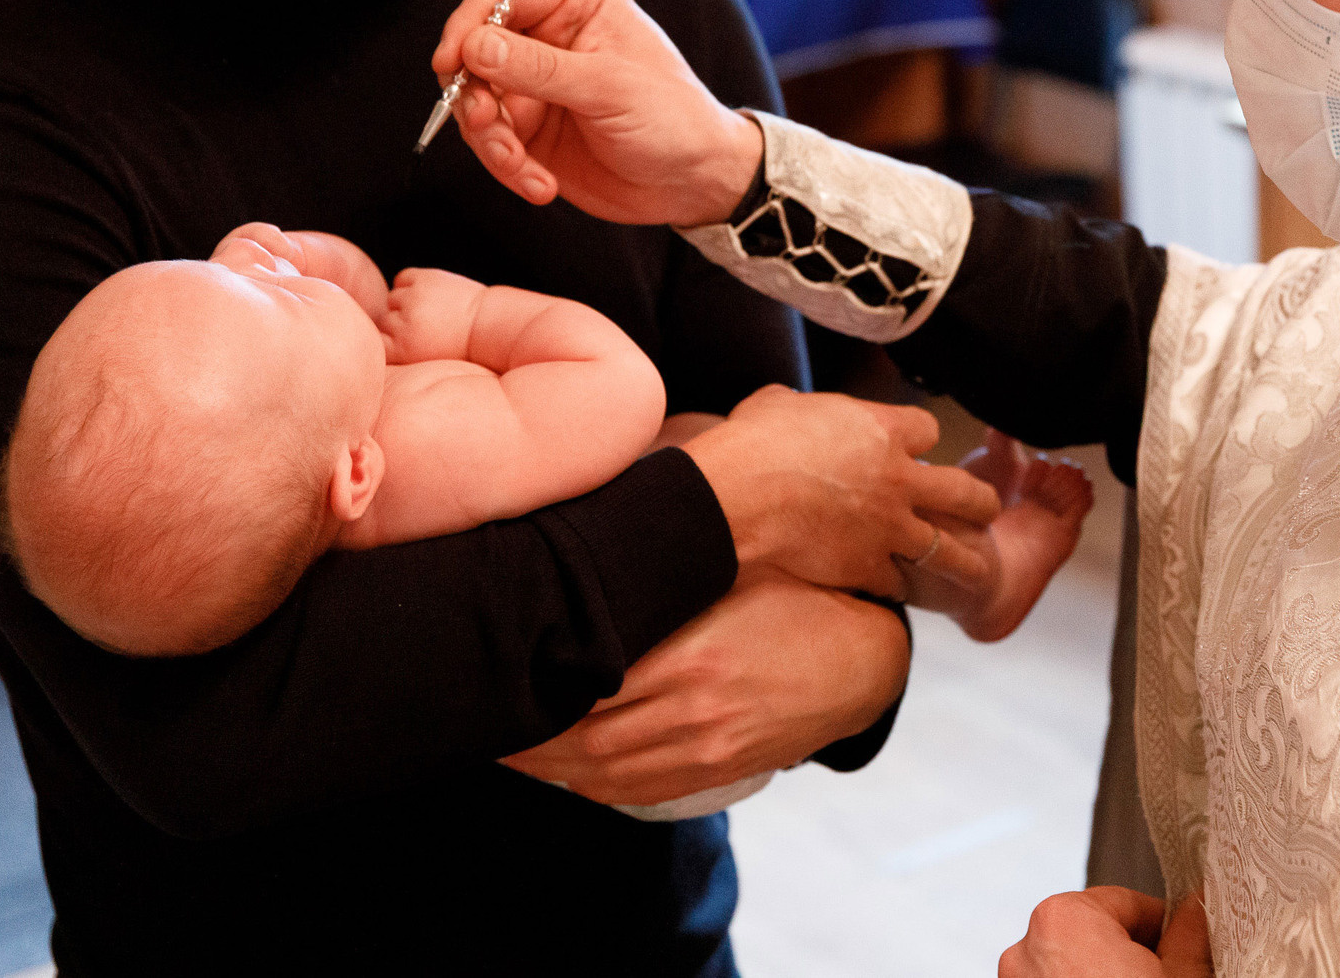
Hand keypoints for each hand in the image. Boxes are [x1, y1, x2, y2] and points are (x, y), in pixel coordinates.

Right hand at [378, 265, 480, 362]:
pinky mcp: (424, 277)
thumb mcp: (420, 362)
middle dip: (398, 323)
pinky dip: (412, 284)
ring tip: (430, 312)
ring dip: (406, 303)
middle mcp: (404, 323)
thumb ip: (393, 351)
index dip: (388, 341)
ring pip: (392, 299)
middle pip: (382, 320)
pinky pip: (402, 279)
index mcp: (401, 350)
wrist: (487, 325)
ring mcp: (413, 298)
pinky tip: (430, 295)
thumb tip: (367, 336)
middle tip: (425, 328)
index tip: (406, 343)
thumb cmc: (455, 346)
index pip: (374, 341)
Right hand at [430, 0, 764, 226]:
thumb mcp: (607, 88)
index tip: (451, 62)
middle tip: (485, 125)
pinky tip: (541, 187)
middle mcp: (549, 36)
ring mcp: (535, 84)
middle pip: (475, 49)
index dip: (468, 24)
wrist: (694, 181)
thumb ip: (538, 68)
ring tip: (522, 168)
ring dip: (490, 140)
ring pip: (475, 102)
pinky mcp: (529, 129)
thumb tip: (474, 46)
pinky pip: (492, 143)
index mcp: (578, 0)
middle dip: (473, 93)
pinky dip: (508, 168)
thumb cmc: (672, 117)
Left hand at [501, 568, 908, 804]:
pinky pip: (632, 789)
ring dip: (543, 763)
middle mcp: (692, 709)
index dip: (530, 689)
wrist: (861, 660)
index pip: (585, 683)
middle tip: (479, 713)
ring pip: (597, 770)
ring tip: (505, 741)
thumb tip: (587, 550)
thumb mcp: (732, 572)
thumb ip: (663, 572)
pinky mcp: (715, 770)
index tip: (491, 673)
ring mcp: (704, 748)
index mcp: (691, 653)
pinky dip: (586, 782)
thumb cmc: (793, 597)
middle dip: (522, 734)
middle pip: (577, 737)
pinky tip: (559, 764)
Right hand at [685, 386, 999, 595]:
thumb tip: (790, 407)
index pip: (929, 430)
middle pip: (964, 491)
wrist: (737, 499)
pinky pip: (900, 583)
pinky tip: (900, 590)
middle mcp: (899, 479)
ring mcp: (889, 528)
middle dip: (980, 502)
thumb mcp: (779, 405)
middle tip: (986, 509)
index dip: (922, 440)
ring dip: (967, 560)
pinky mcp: (869, 567)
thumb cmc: (752, 443)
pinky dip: (899, 587)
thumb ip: (802, 408)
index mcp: (883, 430)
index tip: (917, 448)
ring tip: (981, 569)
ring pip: (949, 548)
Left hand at [1000, 889, 1212, 976]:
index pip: (1125, 902)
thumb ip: (1188, 932)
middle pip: (1094, 933)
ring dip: (1101, 972)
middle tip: (1162, 974)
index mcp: (1064, 919)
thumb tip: (1199, 903)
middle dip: (1129, 952)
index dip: (1162, 926)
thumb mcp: (1182, 977)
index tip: (1183, 945)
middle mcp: (1026, 948)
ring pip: (1071, 963)